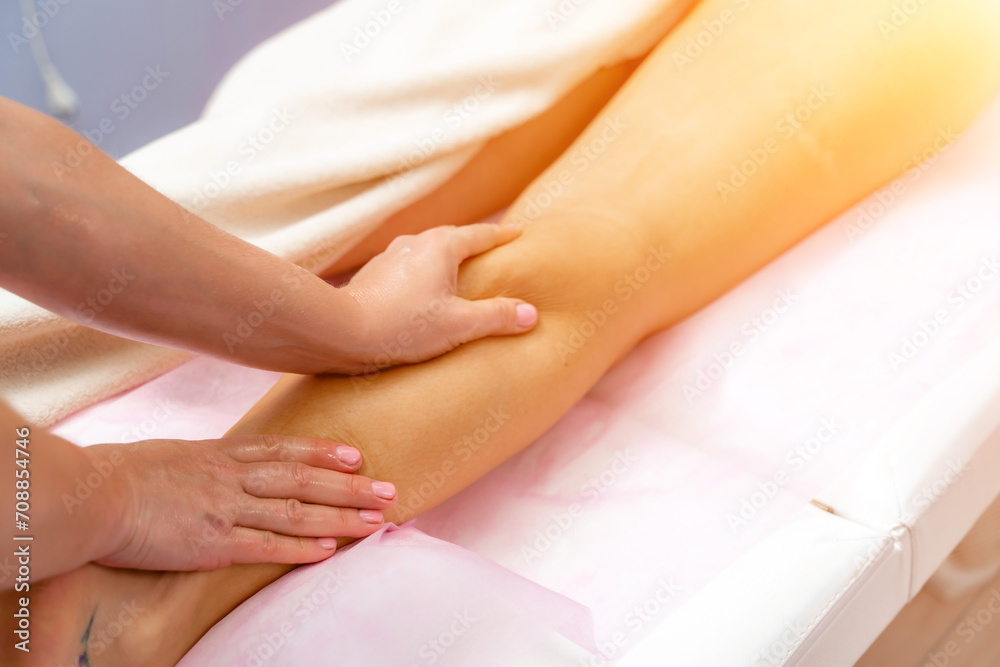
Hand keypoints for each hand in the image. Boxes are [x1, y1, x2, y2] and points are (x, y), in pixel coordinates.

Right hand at [89, 434, 395, 569]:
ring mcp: (227, 508)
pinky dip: (301, 548)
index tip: (356, 455)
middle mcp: (233, 477)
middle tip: (389, 489)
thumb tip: (218, 463)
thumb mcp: (173, 455)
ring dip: (341, 516)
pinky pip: (267, 546)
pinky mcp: (213, 542)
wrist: (92, 495)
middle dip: (351, 485)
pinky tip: (329, 551)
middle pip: (304, 480)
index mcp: (221, 453)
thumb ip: (205, 461)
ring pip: (297, 511)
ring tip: (376, 521)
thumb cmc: (122, 473)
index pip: (285, 450)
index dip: (324, 453)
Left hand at [343, 222, 537, 371]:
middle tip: (494, 253)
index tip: (519, 233)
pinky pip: (409, 269)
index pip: (481, 235)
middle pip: (453, 239)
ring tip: (460, 276)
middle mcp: (415, 243)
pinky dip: (424, 276)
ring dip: (446, 261)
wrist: (342, 332)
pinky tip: (425, 296)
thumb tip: (531, 314)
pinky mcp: (374, 276)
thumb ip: (497, 317)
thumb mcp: (460, 325)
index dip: (503, 236)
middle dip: (475, 245)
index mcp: (441, 246)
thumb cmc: (403, 326)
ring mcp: (391, 257)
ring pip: (427, 253)